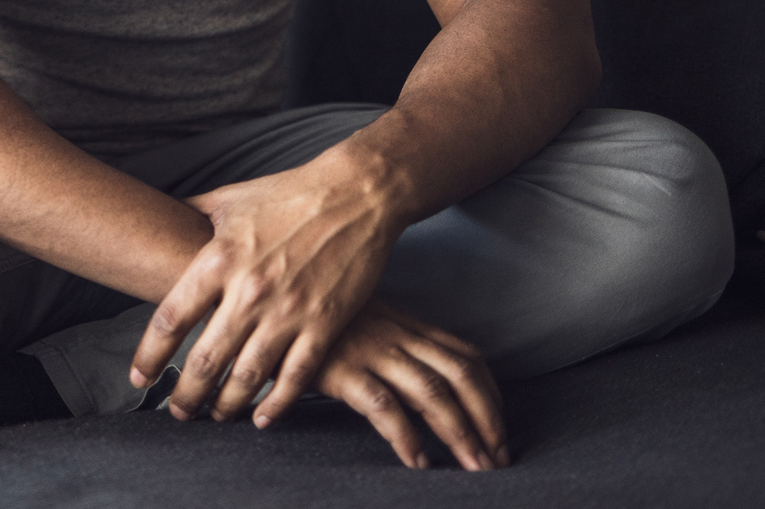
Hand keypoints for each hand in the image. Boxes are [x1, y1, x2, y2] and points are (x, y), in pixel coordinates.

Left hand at [131, 152, 403, 425]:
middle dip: (185, 394)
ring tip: (213, 417)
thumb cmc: (287, 194)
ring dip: (226, 405)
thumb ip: (191, 216)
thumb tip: (159, 217)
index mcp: (218, 259)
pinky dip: (276, 404)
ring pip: (247, 376)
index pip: (171, 318)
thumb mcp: (228, 200)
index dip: (150, 354)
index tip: (139, 376)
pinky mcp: (324, 324)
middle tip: (176, 412)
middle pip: (205, 359)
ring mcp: (288, 311)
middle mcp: (248, 291)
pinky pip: (294, 377)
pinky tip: (261, 418)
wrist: (354, 194)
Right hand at [313, 299, 507, 470]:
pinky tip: (418, 461)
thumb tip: (419, 374)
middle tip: (498, 457)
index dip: (491, 392)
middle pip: (460, 376)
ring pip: (433, 393)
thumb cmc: (310, 311)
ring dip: (461, 434)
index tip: (499, 423)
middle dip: (488, 419)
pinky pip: (384, 407)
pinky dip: (407, 437)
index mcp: (403, 324)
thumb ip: (389, 338)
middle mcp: (395, 335)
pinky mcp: (342, 369)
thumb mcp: (359, 316)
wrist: (265, 298)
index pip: (465, 355)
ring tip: (474, 466)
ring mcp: (370, 351)